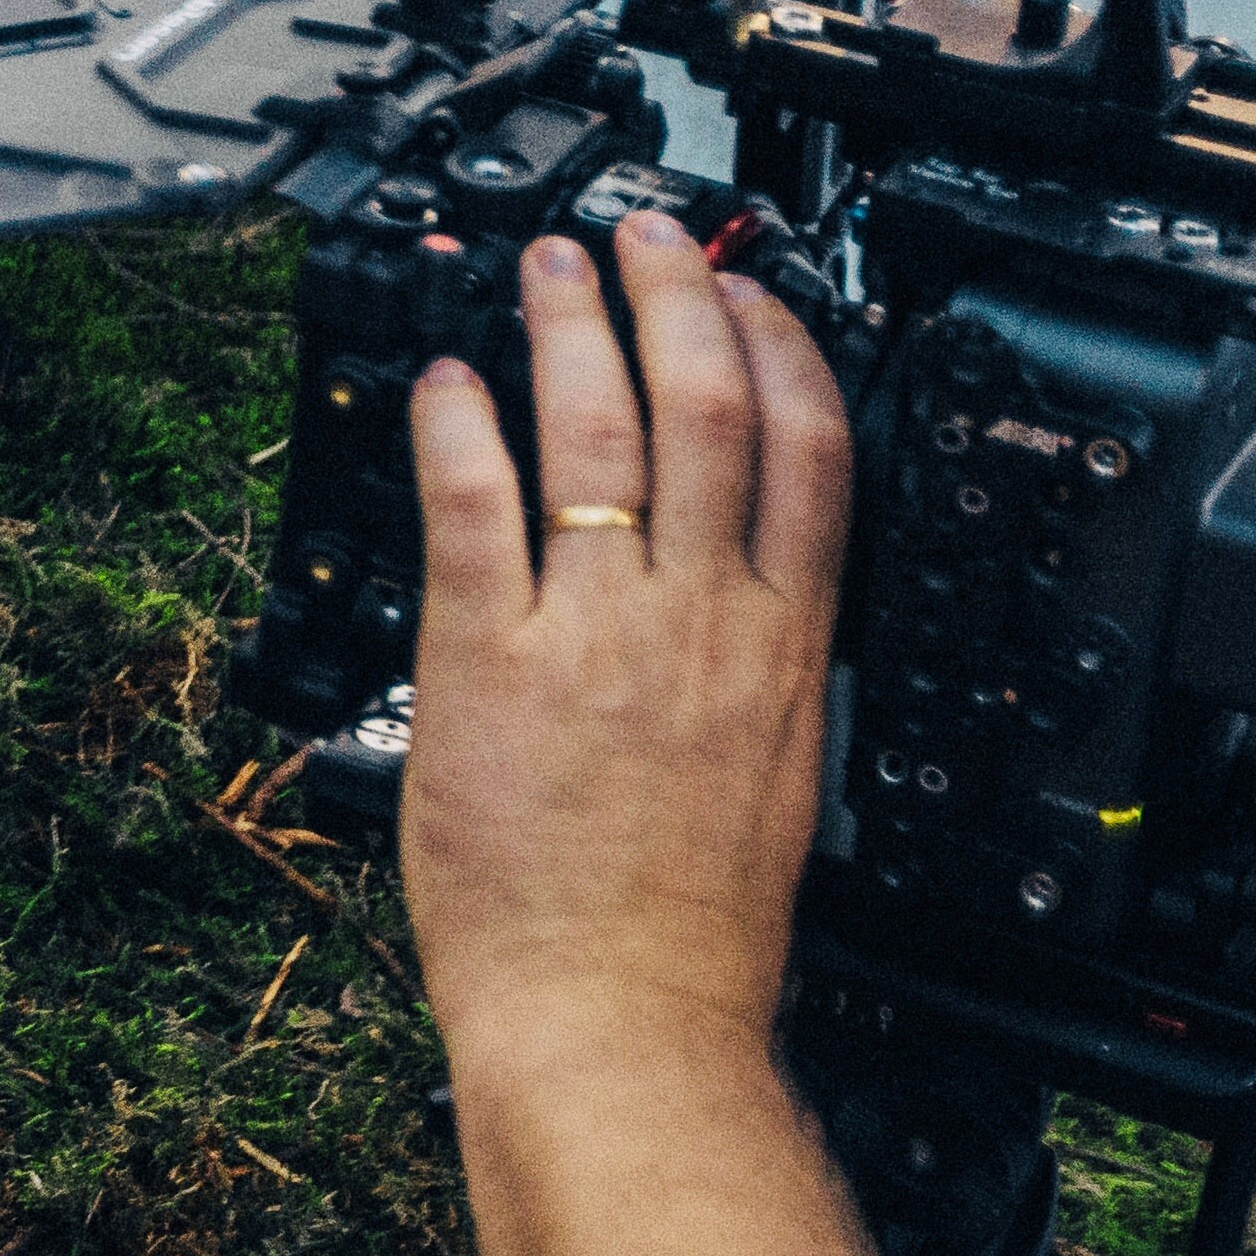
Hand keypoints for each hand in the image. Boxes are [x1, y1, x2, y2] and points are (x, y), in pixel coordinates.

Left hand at [396, 205, 855, 1059]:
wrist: (622, 1020)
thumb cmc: (688, 934)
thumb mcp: (771, 778)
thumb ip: (750, 678)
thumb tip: (732, 607)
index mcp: (781, 651)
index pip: (812, 456)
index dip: (783, 350)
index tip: (755, 294)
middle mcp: (699, 623)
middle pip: (709, 411)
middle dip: (677, 298)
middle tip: (642, 235)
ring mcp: (595, 632)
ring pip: (599, 435)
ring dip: (569, 330)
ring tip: (546, 268)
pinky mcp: (487, 658)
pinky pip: (473, 508)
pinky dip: (458, 427)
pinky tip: (444, 380)